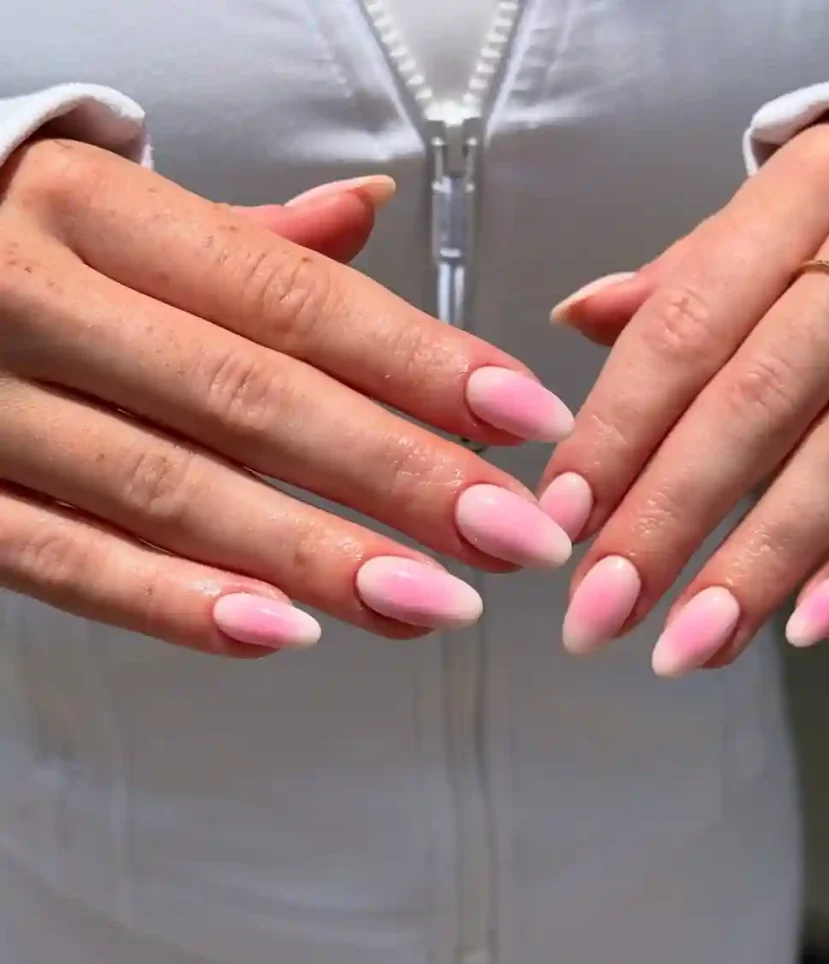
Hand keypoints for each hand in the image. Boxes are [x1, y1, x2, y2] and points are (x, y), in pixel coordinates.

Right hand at [0, 139, 571, 654]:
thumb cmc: (23, 251)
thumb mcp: (119, 217)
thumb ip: (244, 240)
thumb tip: (368, 212)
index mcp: (96, 213)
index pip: (291, 298)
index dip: (421, 362)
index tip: (524, 418)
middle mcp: (37, 299)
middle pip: (253, 400)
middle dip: (400, 475)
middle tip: (510, 534)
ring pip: (172, 493)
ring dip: (317, 559)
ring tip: (433, 601)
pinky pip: (67, 563)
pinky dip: (177, 604)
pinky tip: (285, 632)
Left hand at [542, 116, 828, 673]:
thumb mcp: (772, 214)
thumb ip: (677, 280)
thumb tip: (575, 317)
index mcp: (804, 194)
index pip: (687, 325)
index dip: (620, 427)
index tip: (564, 518)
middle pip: (759, 399)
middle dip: (673, 515)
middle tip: (604, 609)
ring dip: (765, 562)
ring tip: (691, 644)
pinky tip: (812, 624)